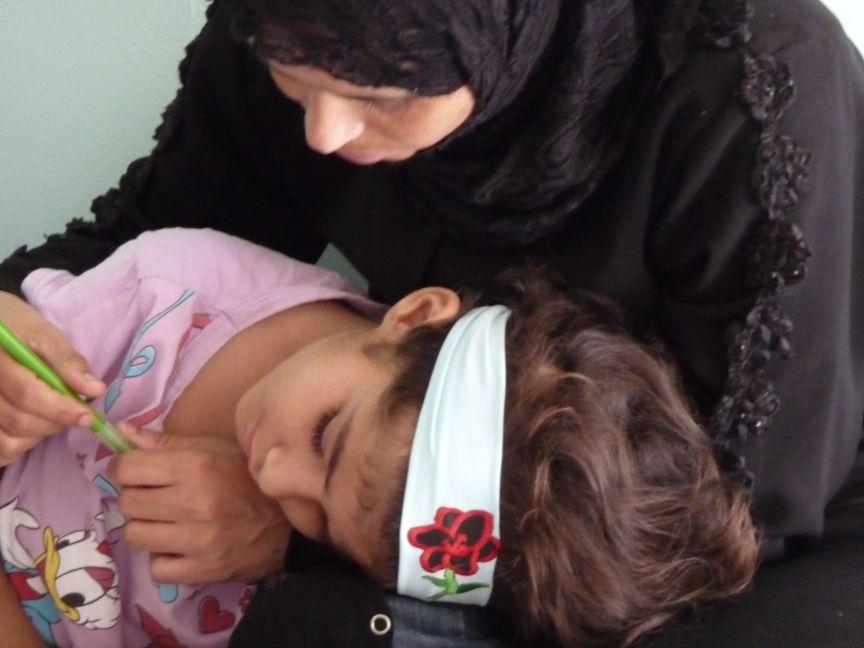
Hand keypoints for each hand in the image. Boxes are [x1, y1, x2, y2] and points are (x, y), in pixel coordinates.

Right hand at [0, 291, 103, 465]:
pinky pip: (1, 449)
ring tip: (54, 415)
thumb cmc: (17, 327)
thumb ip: (67, 361)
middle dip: (56, 421)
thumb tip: (94, 389)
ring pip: (9, 439)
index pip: (28, 394)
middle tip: (75, 412)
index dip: (61, 409)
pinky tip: (33, 427)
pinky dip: (21, 445)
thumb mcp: (43, 333)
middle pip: (20, 421)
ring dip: (40, 434)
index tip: (87, 416)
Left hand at [108, 423, 290, 583]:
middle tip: (156, 498)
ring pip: (135, 536)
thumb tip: (120, 433)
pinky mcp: (202, 570)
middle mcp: (194, 501)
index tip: (135, 473)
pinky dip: (163, 559)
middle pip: (127, 503)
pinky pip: (156, 568)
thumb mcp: (213, 449)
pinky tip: (180, 547)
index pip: (127, 468)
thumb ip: (165, 442)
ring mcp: (198, 540)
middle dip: (136, 498)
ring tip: (167, 523)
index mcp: (196, 465)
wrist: (288, 524)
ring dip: (146, 529)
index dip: (124, 469)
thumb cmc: (246, 478)